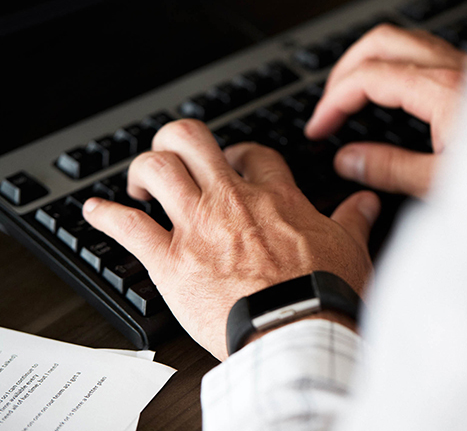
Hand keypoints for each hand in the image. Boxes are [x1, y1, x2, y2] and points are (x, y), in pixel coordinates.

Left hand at [82, 119, 379, 360]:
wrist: (295, 331)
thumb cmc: (321, 293)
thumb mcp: (349, 248)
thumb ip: (355, 219)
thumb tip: (368, 201)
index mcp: (272, 196)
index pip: (250, 153)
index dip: (239, 152)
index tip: (234, 163)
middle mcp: (230, 201)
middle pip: (191, 141)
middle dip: (177, 139)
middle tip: (175, 154)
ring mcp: (197, 227)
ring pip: (156, 170)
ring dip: (141, 170)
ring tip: (140, 184)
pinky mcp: (171, 261)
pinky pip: (128, 227)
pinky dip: (106, 216)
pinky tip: (95, 211)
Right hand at [305, 24, 466, 197]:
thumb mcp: (444, 183)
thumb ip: (391, 170)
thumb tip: (348, 160)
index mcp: (442, 90)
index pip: (368, 77)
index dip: (333, 102)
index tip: (318, 128)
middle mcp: (455, 69)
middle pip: (381, 43)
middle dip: (345, 71)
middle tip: (329, 106)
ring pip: (405, 42)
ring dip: (370, 63)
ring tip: (352, 95)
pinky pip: (427, 55)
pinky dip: (397, 67)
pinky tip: (394, 96)